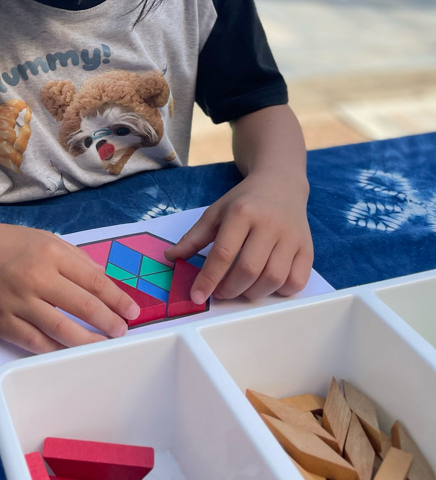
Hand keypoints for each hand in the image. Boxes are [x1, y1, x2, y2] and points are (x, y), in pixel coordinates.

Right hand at [0, 220, 140, 353]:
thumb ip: (76, 259)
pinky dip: (56, 349)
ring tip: (104, 345)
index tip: (132, 311)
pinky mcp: (2, 322)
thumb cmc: (8, 243)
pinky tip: (70, 351)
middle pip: (83, 306)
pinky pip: (35, 342)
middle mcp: (36, 277)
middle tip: (123, 331)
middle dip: (109, 321)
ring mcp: (18, 302)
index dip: (117, 299)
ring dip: (88, 341)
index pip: (94, 280)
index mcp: (51, 253)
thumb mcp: (46, 239)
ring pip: (62, 329)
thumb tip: (104, 282)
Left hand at [165, 171, 312, 303]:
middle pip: (249, 269)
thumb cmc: (245, 200)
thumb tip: (171, 258)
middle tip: (221, 292)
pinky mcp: (307, 248)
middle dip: (230, 289)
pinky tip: (267, 284)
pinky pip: (297, 280)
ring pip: (273, 278)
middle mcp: (269, 224)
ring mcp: (291, 237)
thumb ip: (194, 237)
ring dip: (253, 293)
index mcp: (242, 213)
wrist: (281, 183)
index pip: (223, 253)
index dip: (208, 279)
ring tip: (241, 289)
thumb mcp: (216, 211)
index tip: (197, 296)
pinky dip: (281, 291)